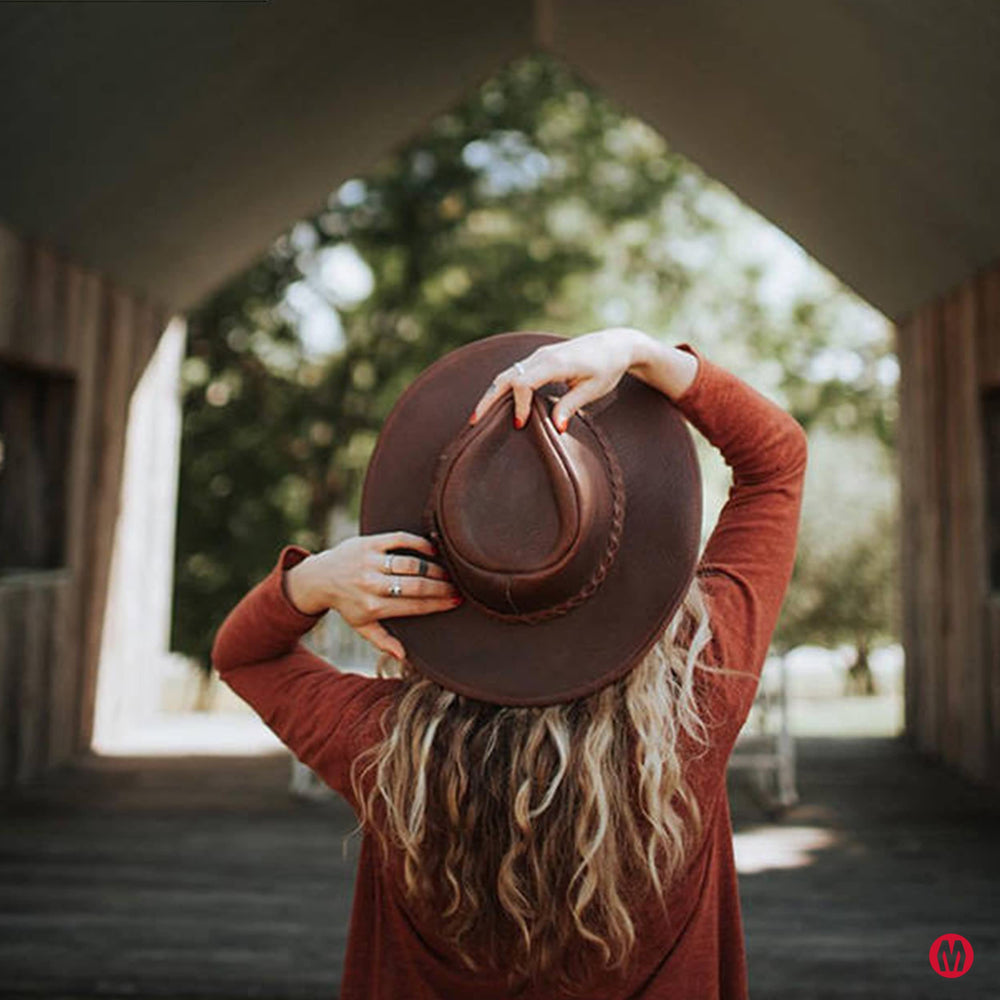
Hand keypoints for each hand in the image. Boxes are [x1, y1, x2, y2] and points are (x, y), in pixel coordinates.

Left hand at [284, 531, 461, 660]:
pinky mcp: (369, 543)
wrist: (319, 578)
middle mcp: (371, 584)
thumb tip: (404, 657)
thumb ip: (383, 641)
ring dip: (434, 568)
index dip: (439, 604)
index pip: (415, 606)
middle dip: (442, 587)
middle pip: (417, 585)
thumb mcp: (362, 626)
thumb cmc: (346, 603)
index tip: (456, 601)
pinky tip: (433, 550)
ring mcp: (370, 562)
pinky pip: (399, 539)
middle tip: (459, 586)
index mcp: (373, 607)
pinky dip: (419, 543)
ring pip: (411, 564)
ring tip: (448, 571)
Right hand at [467, 327, 649, 430]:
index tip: (520, 425)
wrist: (614, 344)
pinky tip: (496, 405)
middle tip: (474, 423)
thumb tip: (556, 428)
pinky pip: (515, 373)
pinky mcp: (539, 359)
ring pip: (507, 374)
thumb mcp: (594, 390)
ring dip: (491, 395)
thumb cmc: (607, 368)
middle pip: (506, 377)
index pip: (523, 383)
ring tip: (478, 417)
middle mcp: (542, 357)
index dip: (518, 406)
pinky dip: (503, 389)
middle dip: (488, 399)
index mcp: (555, 363)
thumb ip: (571, 406)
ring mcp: (538, 356)